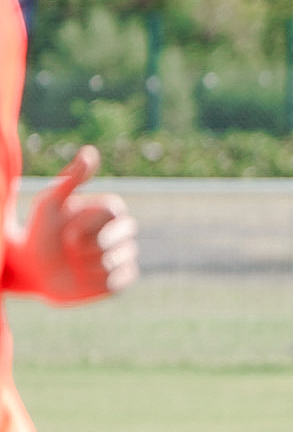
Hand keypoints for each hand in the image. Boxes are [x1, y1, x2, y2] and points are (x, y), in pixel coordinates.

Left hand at [8, 147, 137, 302]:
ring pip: (117, 260)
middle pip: (120, 237)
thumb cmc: (38, 232)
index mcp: (110, 211)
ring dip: (88, 264)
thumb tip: (90, 151)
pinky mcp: (121, 280)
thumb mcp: (51, 203)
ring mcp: (123, 256)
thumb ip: (71, 178)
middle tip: (67, 248)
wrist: (30, 270)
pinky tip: (82, 277)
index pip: (114, 212)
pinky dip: (97, 280)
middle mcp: (121, 232)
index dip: (87, 223)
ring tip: (72, 264)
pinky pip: (119, 279)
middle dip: (88, 245)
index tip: (65, 230)